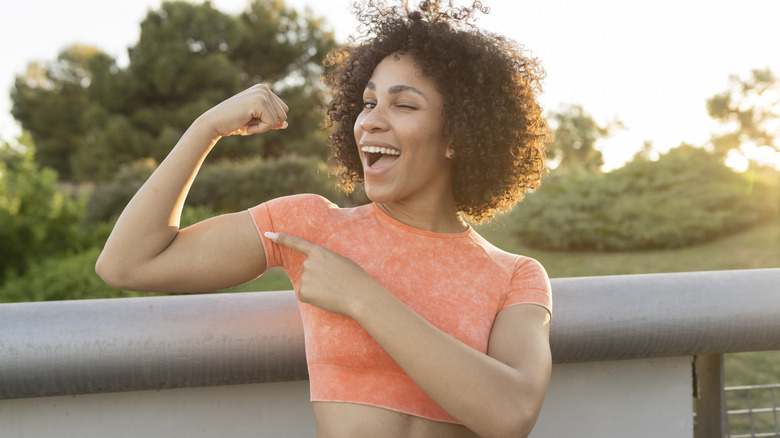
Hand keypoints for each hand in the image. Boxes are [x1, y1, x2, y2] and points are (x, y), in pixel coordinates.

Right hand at [199, 84, 288, 137]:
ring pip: (279, 120)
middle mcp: (264, 88)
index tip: (252, 119)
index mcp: (263, 90)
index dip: (270, 121)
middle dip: (268, 124)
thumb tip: (286, 124)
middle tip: (248, 122)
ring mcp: (262, 94)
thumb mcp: (256, 121)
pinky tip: (245, 125)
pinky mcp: (259, 102)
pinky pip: (272, 123)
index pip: (283, 111)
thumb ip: (271, 120)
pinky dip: (260, 129)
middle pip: (283, 115)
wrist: (214, 123)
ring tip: (246, 122)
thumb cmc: (233, 122)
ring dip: (263, 127)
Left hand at [265, 232, 379, 316]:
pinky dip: (315, 299)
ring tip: (334, 290)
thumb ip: (325, 262)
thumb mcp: (341, 262)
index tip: (268, 234)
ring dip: (318, 289)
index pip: (297, 243)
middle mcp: (308, 263)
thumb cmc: (355, 278)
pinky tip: (327, 298)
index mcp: (319, 252)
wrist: (359, 295)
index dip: (282, 238)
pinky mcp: (303, 292)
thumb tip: (316, 272)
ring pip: (307, 284)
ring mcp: (305, 277)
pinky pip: (306, 296)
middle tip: (335, 282)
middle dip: (318, 277)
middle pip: (307, 270)